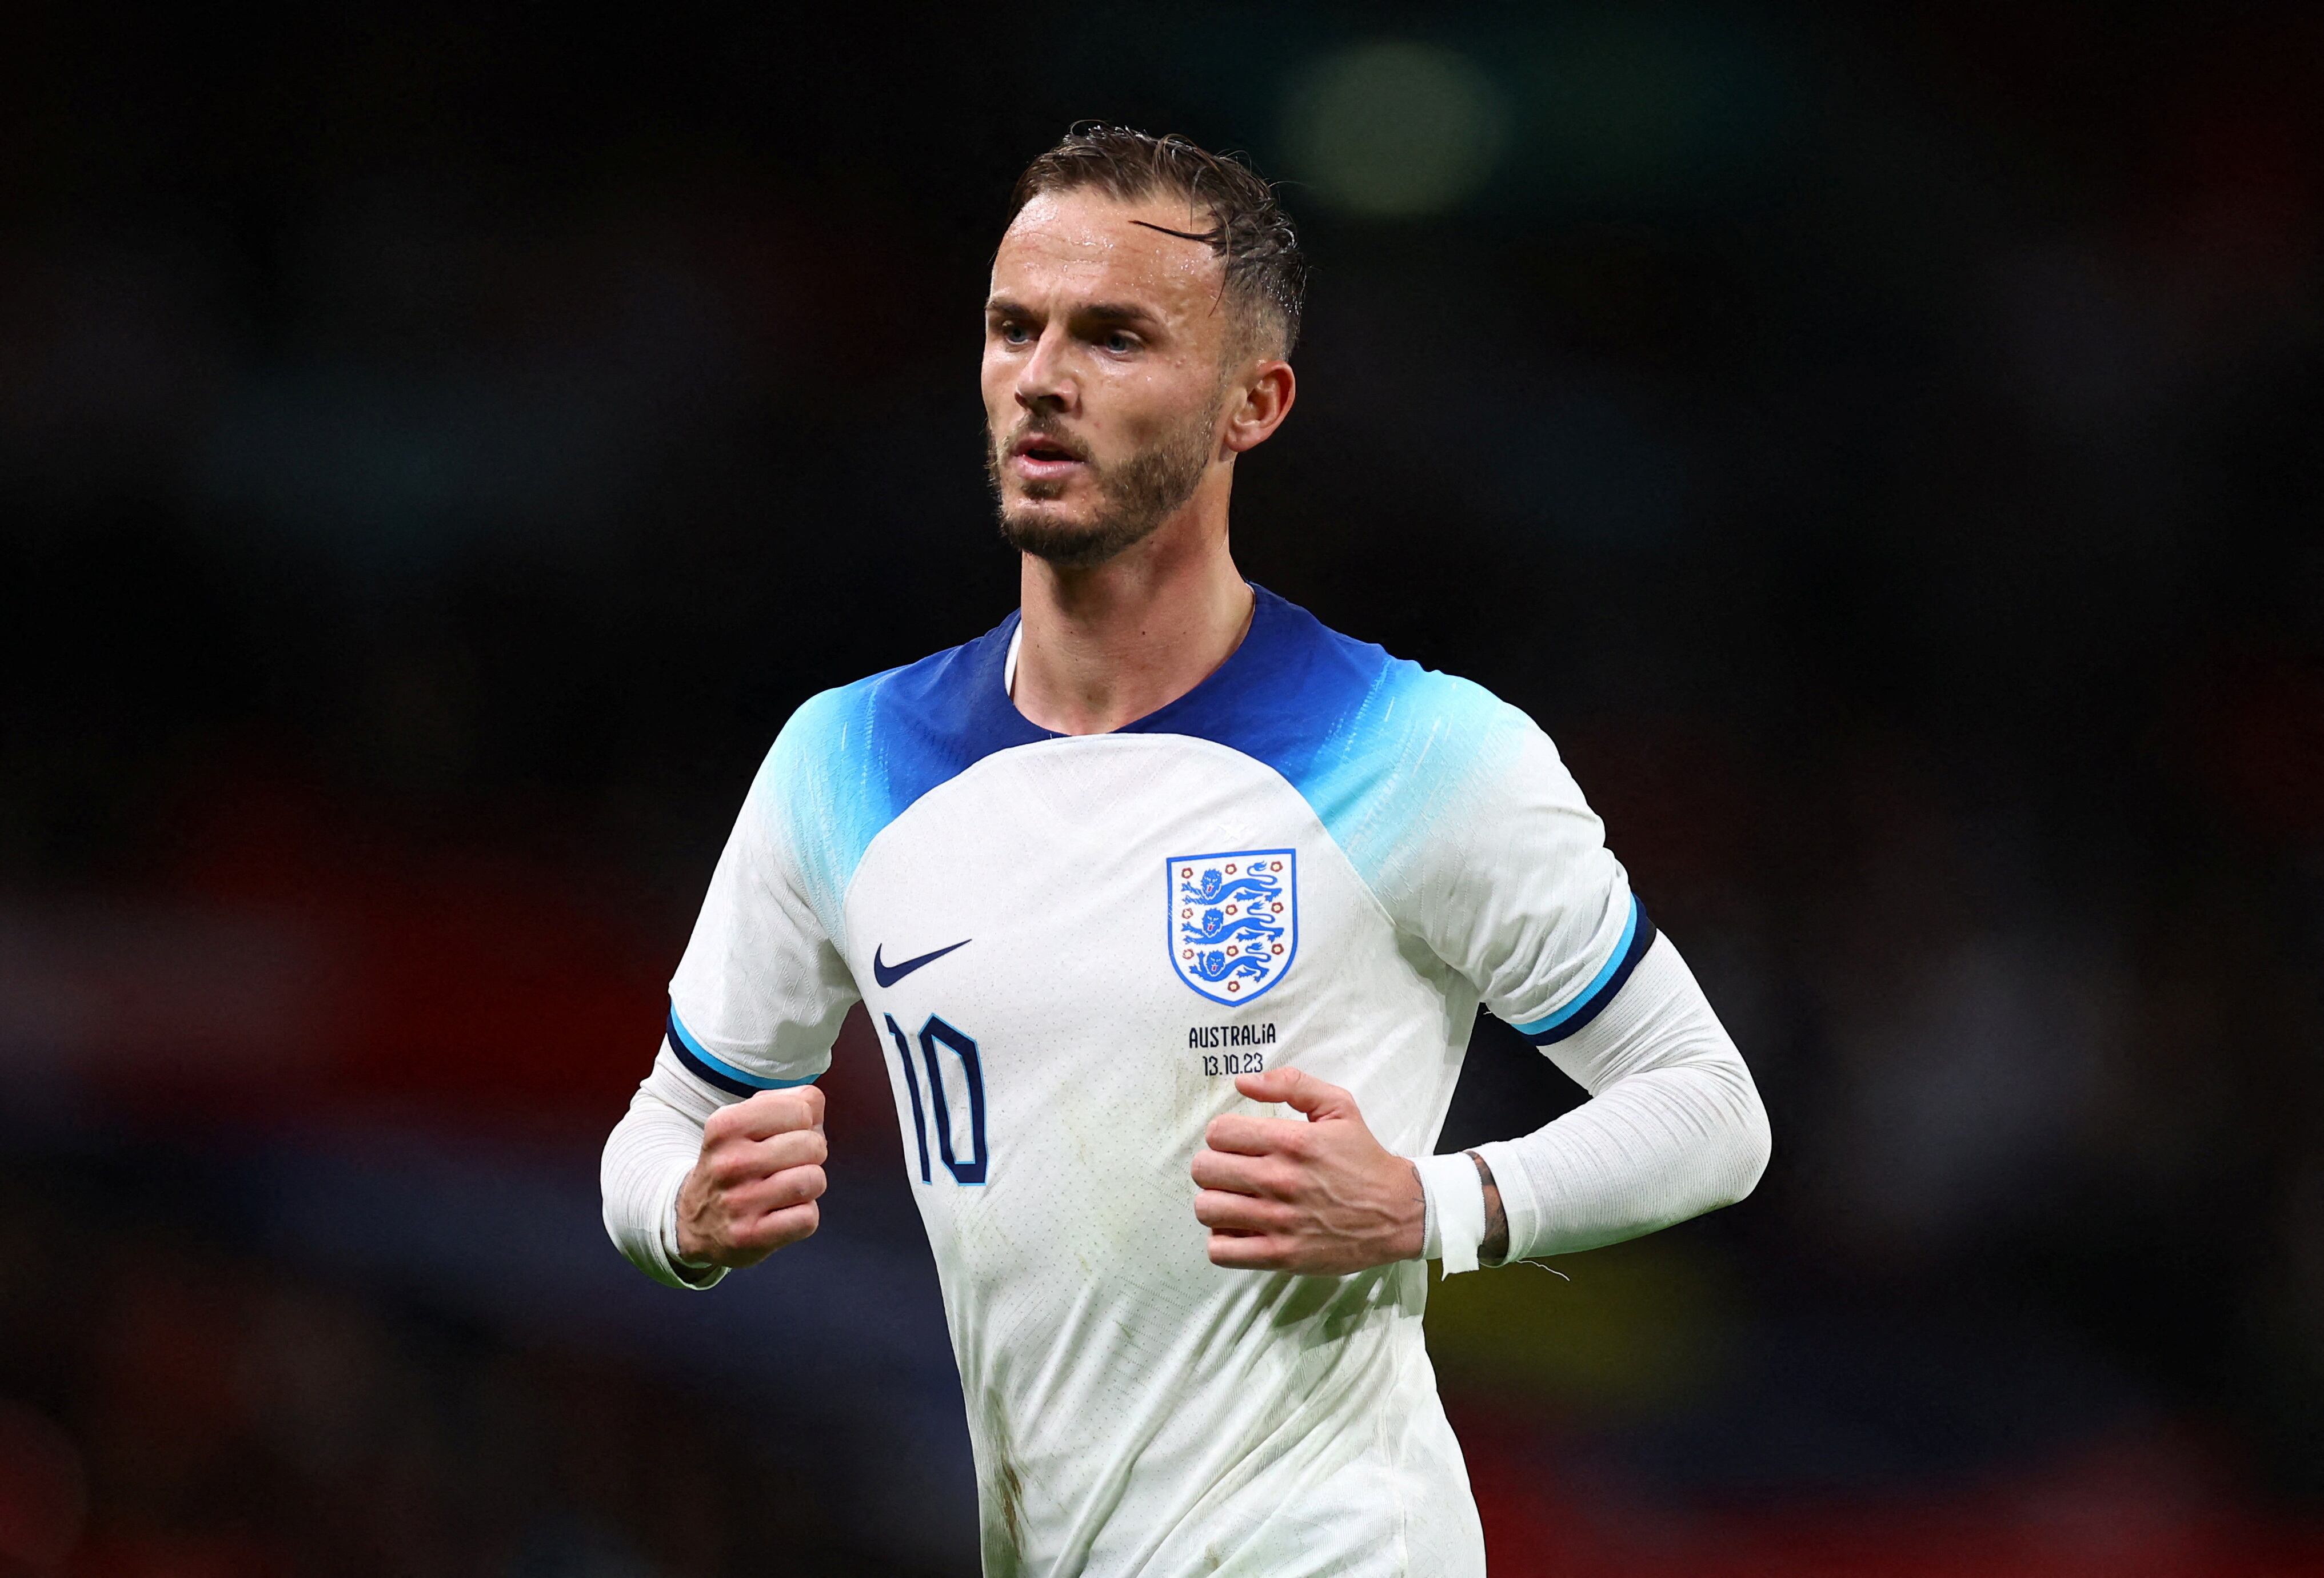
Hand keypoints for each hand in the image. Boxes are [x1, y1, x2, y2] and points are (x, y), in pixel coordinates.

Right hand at [675, 1086, 827, 1268]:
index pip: (802, 1107)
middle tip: (785, 1166)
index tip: (782, 1137)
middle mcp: (730, 1162)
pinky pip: (808, 1218)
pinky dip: (803, 1216)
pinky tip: (780, 1214)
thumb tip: (814, 1102)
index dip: (803, 1123)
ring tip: (785, 1190)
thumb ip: (788, 1102)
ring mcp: (739, 1202)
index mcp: (727, 1125)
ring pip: (814, 1180)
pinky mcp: (750, 1237)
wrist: (693, 1222)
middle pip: (813, 1144)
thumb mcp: (746, 1123)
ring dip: (810, 1185)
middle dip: (810, 1155)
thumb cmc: (735, 1164)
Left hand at [1190, 1067, 1424, 1274]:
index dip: (1222, 1135)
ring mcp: (1279, 1221)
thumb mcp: (1338, 1106)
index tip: (1237, 1143)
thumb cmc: (1364, 1158)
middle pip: (1204, 1169)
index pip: (1218, 1132)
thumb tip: (1242, 1082)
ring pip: (1207, 1209)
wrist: (1398, 1211)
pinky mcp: (1281, 1255)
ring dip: (1215, 1203)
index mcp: (1291, 1141)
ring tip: (1234, 1200)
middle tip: (1232, 1172)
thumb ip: (1292, 1085)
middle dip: (1213, 1167)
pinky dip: (1223, 1240)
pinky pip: (1221, 1250)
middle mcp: (1280, 1180)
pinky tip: (1240, 1229)